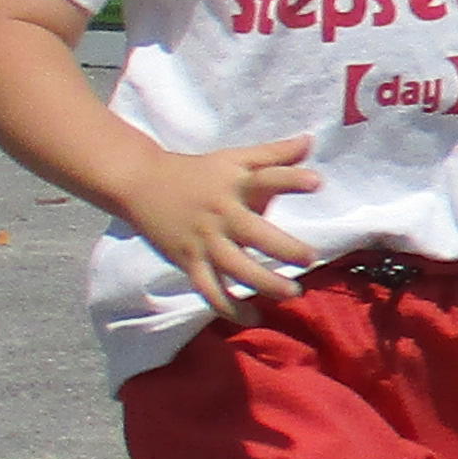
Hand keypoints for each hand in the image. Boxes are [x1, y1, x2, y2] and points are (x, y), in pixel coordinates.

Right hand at [129, 136, 320, 314]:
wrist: (140, 184)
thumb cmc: (198, 172)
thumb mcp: (234, 159)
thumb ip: (273, 154)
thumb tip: (311, 140)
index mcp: (234, 184)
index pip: (266, 178)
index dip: (291, 179)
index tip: (317, 182)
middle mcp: (221, 213)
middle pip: (254, 233)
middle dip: (284, 248)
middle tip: (309, 258)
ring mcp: (204, 241)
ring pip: (235, 268)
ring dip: (265, 283)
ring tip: (292, 292)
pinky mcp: (189, 262)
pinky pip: (211, 291)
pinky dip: (231, 309)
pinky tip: (254, 318)